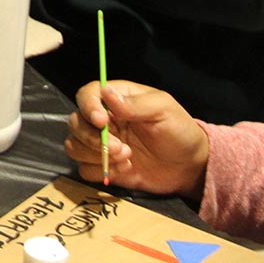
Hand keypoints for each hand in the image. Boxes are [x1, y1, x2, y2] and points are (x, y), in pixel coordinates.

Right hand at [65, 81, 210, 197]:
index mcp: (116, 100)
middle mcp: (103, 120)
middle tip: (121, 148)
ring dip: (95, 155)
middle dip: (92, 138)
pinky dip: (100, 170)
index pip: (87, 95)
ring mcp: (101, 144)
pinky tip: (124, 169)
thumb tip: (106, 94)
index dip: (88, 107)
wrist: (188, 166)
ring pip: (74, 145)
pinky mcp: (103, 166)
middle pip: (75, 122)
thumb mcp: (164, 110)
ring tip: (126, 158)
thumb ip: (135, 103)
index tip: (102, 121)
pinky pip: (84, 169)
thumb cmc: (179, 131)